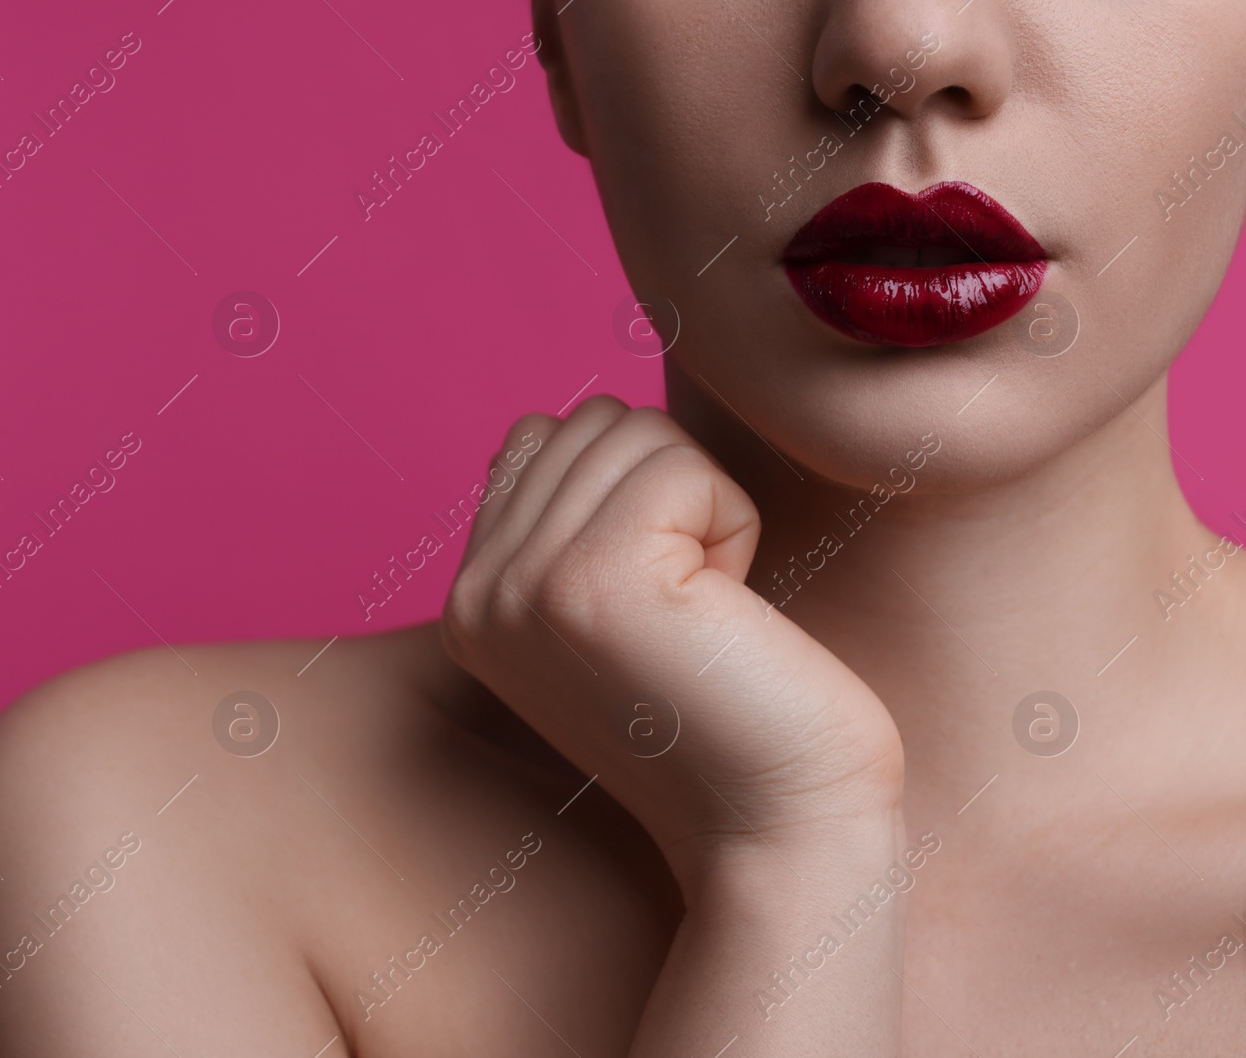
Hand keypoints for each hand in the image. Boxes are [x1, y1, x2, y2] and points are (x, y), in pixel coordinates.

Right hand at [440, 396, 904, 884]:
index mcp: (471, 603)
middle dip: (669, 493)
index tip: (658, 596)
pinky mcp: (593, 581)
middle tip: (691, 606)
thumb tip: (564, 423)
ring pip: (635, 433)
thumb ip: (563, 522)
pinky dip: (732, 525)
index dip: (629, 492)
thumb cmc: (726, 711)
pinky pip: (682, 468)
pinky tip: (726, 611)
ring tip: (705, 609)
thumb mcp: (609, 610)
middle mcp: (478, 596)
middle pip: (589, 423)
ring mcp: (524, 587)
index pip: (537, 438)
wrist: (779, 826)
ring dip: (703, 506)